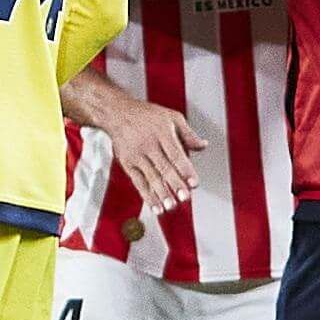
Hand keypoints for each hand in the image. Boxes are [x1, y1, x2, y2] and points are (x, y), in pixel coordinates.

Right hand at [97, 97, 206, 216]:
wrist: (116, 113)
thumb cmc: (146, 115)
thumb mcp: (171, 117)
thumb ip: (188, 133)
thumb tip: (203, 145)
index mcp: (162, 133)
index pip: (176, 154)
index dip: (185, 170)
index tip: (194, 183)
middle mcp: (148, 144)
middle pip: (163, 168)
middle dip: (175, 185)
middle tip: (184, 198)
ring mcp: (136, 155)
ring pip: (150, 177)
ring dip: (161, 194)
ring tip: (170, 206)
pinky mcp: (127, 163)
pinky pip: (138, 182)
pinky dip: (146, 195)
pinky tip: (155, 206)